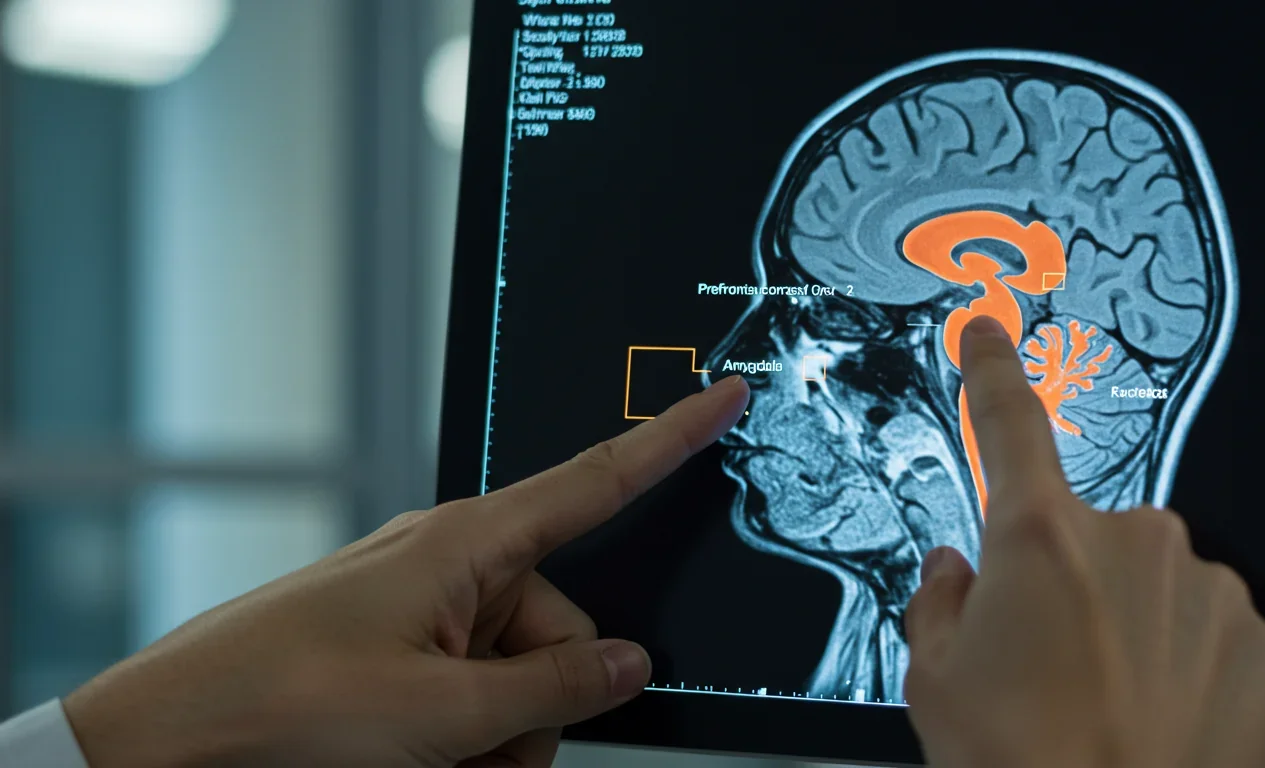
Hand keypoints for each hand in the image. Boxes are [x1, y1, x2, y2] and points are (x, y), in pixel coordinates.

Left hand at [62, 377, 750, 767]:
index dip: (669, 439)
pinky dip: (463, 742)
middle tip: (484, 752)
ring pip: (519, 677)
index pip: (594, 480)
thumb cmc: (275, 705)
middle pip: (561, 627)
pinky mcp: (395, 652)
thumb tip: (625, 666)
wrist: (164, 744)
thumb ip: (553, 687)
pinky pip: (470, 695)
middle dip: (543, 704)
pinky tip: (421, 765)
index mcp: (464, 544)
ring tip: (435, 767)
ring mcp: (419, 612)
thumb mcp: (440, 715)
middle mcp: (446, 567)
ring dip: (498, 738)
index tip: (720, 398)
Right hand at [903, 316, 1264, 767]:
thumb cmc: (1018, 765)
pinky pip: (1213, 631)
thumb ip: (939, 601)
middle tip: (1045, 660)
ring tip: (1102, 702)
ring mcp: (1209, 591)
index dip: (992, 371)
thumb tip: (956, 571)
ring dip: (1131, 624)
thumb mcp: (932, 678)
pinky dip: (1188, 664)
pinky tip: (1160, 716)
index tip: (989, 331)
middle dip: (1067, 582)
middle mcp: (1133, 542)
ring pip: (1156, 584)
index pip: (1009, 426)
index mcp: (1039, 539)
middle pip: (1088, 536)